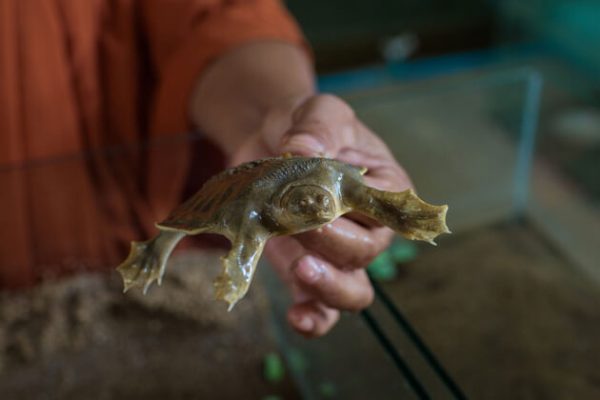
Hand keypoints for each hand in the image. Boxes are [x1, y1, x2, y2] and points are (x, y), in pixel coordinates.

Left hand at [230, 94, 412, 336]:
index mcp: (384, 186)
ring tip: (302, 268)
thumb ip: (317, 126)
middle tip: (293, 216)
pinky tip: (297, 317)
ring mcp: (337, 254)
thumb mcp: (317, 111)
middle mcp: (368, 227)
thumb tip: (304, 151)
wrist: (272, 142)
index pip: (388, 207)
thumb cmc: (306, 125)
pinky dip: (313, 319)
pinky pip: (320, 309)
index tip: (323, 192)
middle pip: (365, 251)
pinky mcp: (305, 271)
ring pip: (353, 291)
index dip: (360, 207)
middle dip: (330, 238)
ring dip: (329, 287)